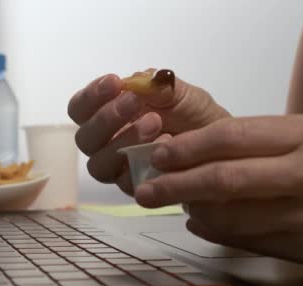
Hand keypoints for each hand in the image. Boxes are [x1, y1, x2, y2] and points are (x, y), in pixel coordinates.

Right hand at [68, 72, 229, 193]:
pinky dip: (142, 163)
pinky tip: (166, 145)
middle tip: (134, 101)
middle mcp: (106, 144)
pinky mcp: (135, 189)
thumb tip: (140, 79)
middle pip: (84, 138)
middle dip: (106, 117)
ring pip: (99, 164)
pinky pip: (126, 182)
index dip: (91, 96)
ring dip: (124, 140)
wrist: (222, 146)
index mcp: (108, 115)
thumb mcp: (181, 94)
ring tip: (155, 123)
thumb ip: (158, 86)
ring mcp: (119, 169)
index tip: (114, 82)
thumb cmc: (193, 116)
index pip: (80, 109)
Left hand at [135, 115, 302, 270]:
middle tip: (146, 189)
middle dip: (176, 184)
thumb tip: (195, 153)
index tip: (160, 154)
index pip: (233, 136)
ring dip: (194, 210)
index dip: (188, 147)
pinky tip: (200, 223)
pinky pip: (246, 241)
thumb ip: (259, 142)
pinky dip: (215, 232)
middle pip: (227, 178)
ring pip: (232, 216)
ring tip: (175, 203)